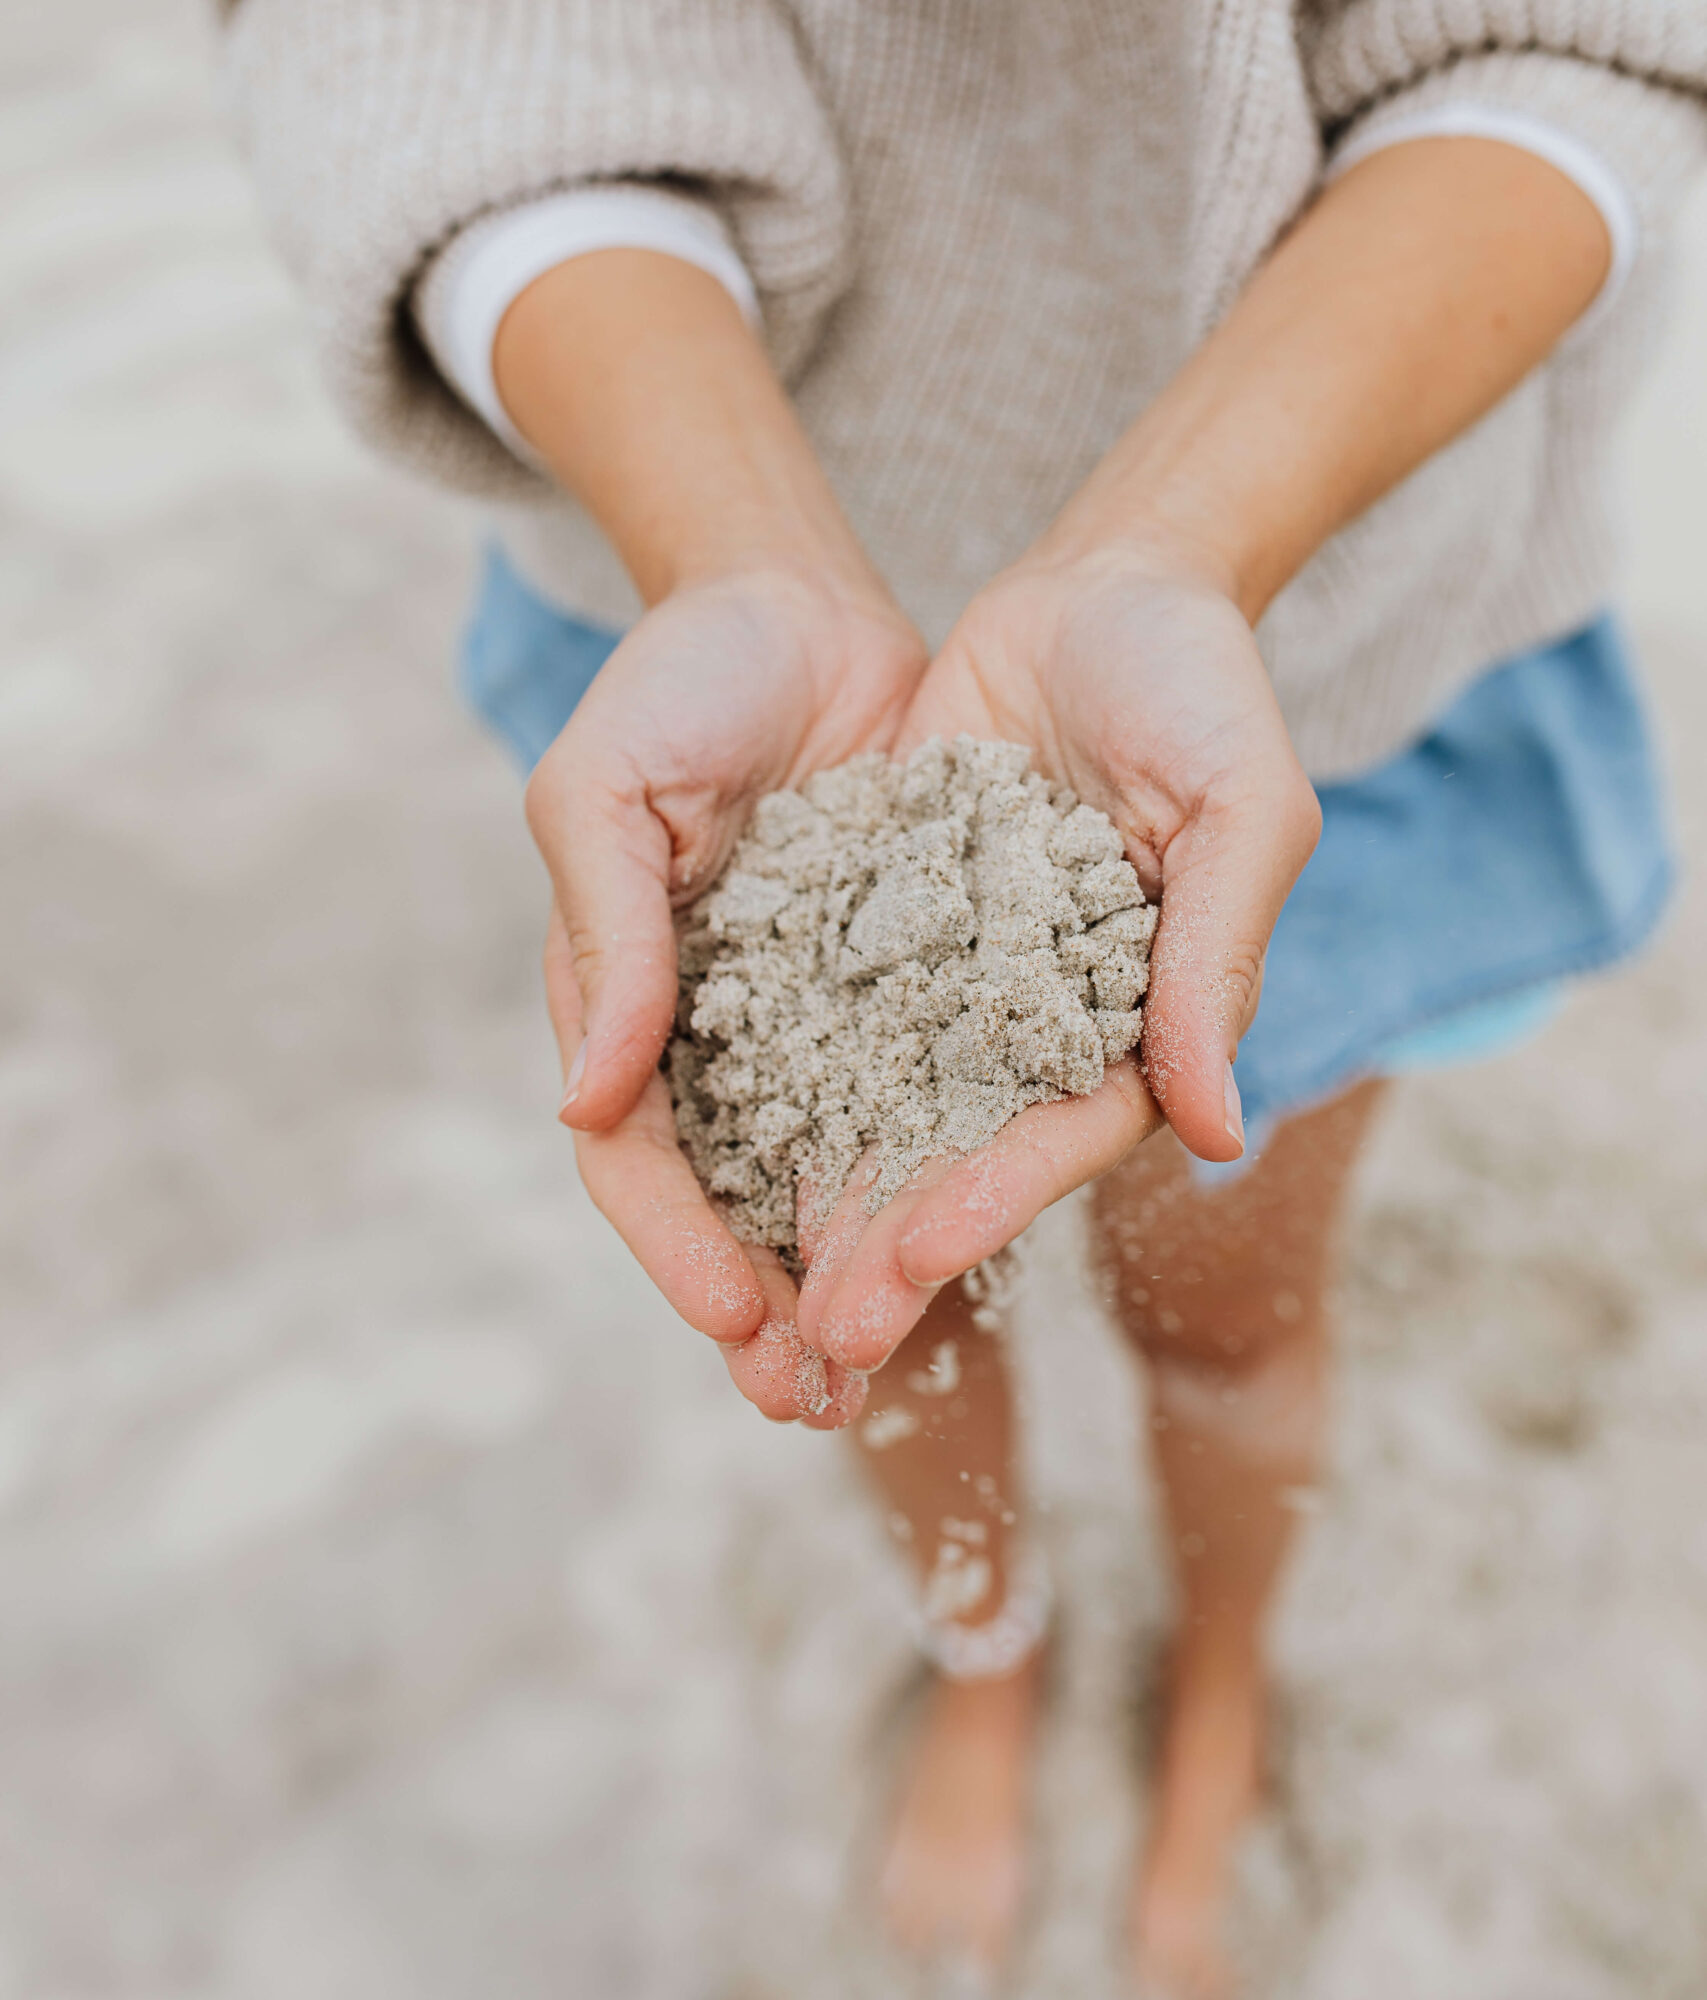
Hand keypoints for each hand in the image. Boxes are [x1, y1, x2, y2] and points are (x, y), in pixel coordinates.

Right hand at [526, 561, 925, 1423]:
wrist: (801, 600)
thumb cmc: (678, 683)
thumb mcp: (604, 789)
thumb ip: (606, 936)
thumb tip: (591, 1107)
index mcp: (624, 1004)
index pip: (638, 1159)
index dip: (677, 1248)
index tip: (732, 1321)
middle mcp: (718, 1034)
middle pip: (738, 1200)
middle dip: (769, 1302)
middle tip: (812, 1399)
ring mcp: (816, 1017)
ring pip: (835, 1171)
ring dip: (856, 1269)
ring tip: (888, 1363)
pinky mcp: (912, 983)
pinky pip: (929, 1092)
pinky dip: (939, 1169)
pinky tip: (974, 1238)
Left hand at [794, 539, 1320, 1369]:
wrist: (1105, 582)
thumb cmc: (1200, 685)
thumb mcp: (1239, 805)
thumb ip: (1217, 958)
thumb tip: (1214, 1134)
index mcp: (1135, 1020)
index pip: (1061, 1137)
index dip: (992, 1204)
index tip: (916, 1263)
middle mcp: (1036, 1022)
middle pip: (954, 1159)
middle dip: (886, 1251)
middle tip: (818, 1346)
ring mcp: (951, 978)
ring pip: (871, 1114)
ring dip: (818, 1208)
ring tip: (750, 1305)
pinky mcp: (876, 926)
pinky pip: (810, 1019)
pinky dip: (765, 1090)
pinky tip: (700, 1160)